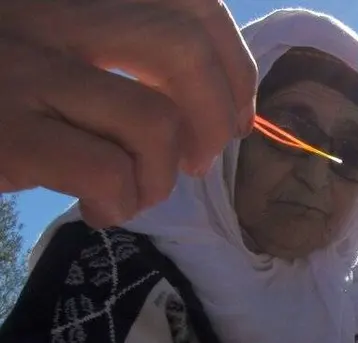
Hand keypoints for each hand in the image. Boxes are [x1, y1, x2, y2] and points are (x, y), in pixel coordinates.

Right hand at [0, 0, 257, 226]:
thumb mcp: (58, 48)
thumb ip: (124, 50)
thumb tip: (220, 105)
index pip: (190, 0)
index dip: (231, 63)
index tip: (236, 113)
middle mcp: (42, 12)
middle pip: (182, 47)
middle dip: (216, 116)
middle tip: (200, 160)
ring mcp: (19, 70)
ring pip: (153, 120)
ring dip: (160, 174)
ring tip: (132, 191)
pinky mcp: (4, 133)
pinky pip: (107, 174)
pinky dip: (120, 204)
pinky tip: (95, 209)